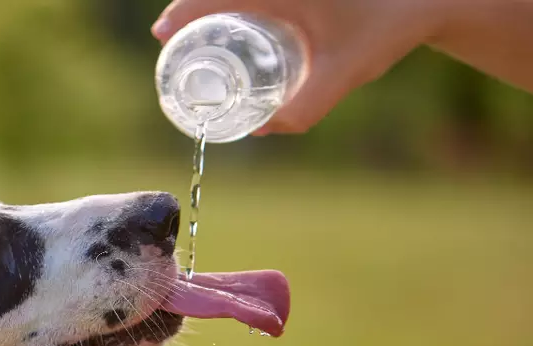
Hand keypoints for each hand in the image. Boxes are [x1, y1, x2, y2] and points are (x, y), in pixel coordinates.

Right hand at [150, 0, 457, 134]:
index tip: (163, 35)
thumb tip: (259, 130)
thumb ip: (303, 109)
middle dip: (189, 7)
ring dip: (209, 2)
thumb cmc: (385, 29)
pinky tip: (227, 17)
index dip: (182, 12)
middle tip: (175, 39)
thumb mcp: (343, 73)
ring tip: (196, 31)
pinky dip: (231, 0)